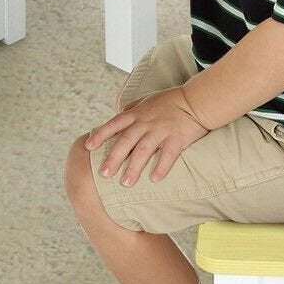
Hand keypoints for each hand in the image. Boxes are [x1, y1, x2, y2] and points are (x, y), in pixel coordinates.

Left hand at [86, 88, 209, 186]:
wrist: (196, 100)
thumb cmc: (169, 101)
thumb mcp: (146, 100)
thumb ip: (131, 108)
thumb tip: (116, 115)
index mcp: (136, 114)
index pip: (114, 124)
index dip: (100, 134)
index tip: (88, 146)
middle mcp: (146, 123)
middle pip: (126, 141)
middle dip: (114, 158)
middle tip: (103, 174)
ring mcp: (161, 131)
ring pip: (144, 150)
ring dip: (134, 167)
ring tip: (126, 183)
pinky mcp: (177, 139)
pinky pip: (168, 155)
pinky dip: (161, 167)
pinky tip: (155, 179)